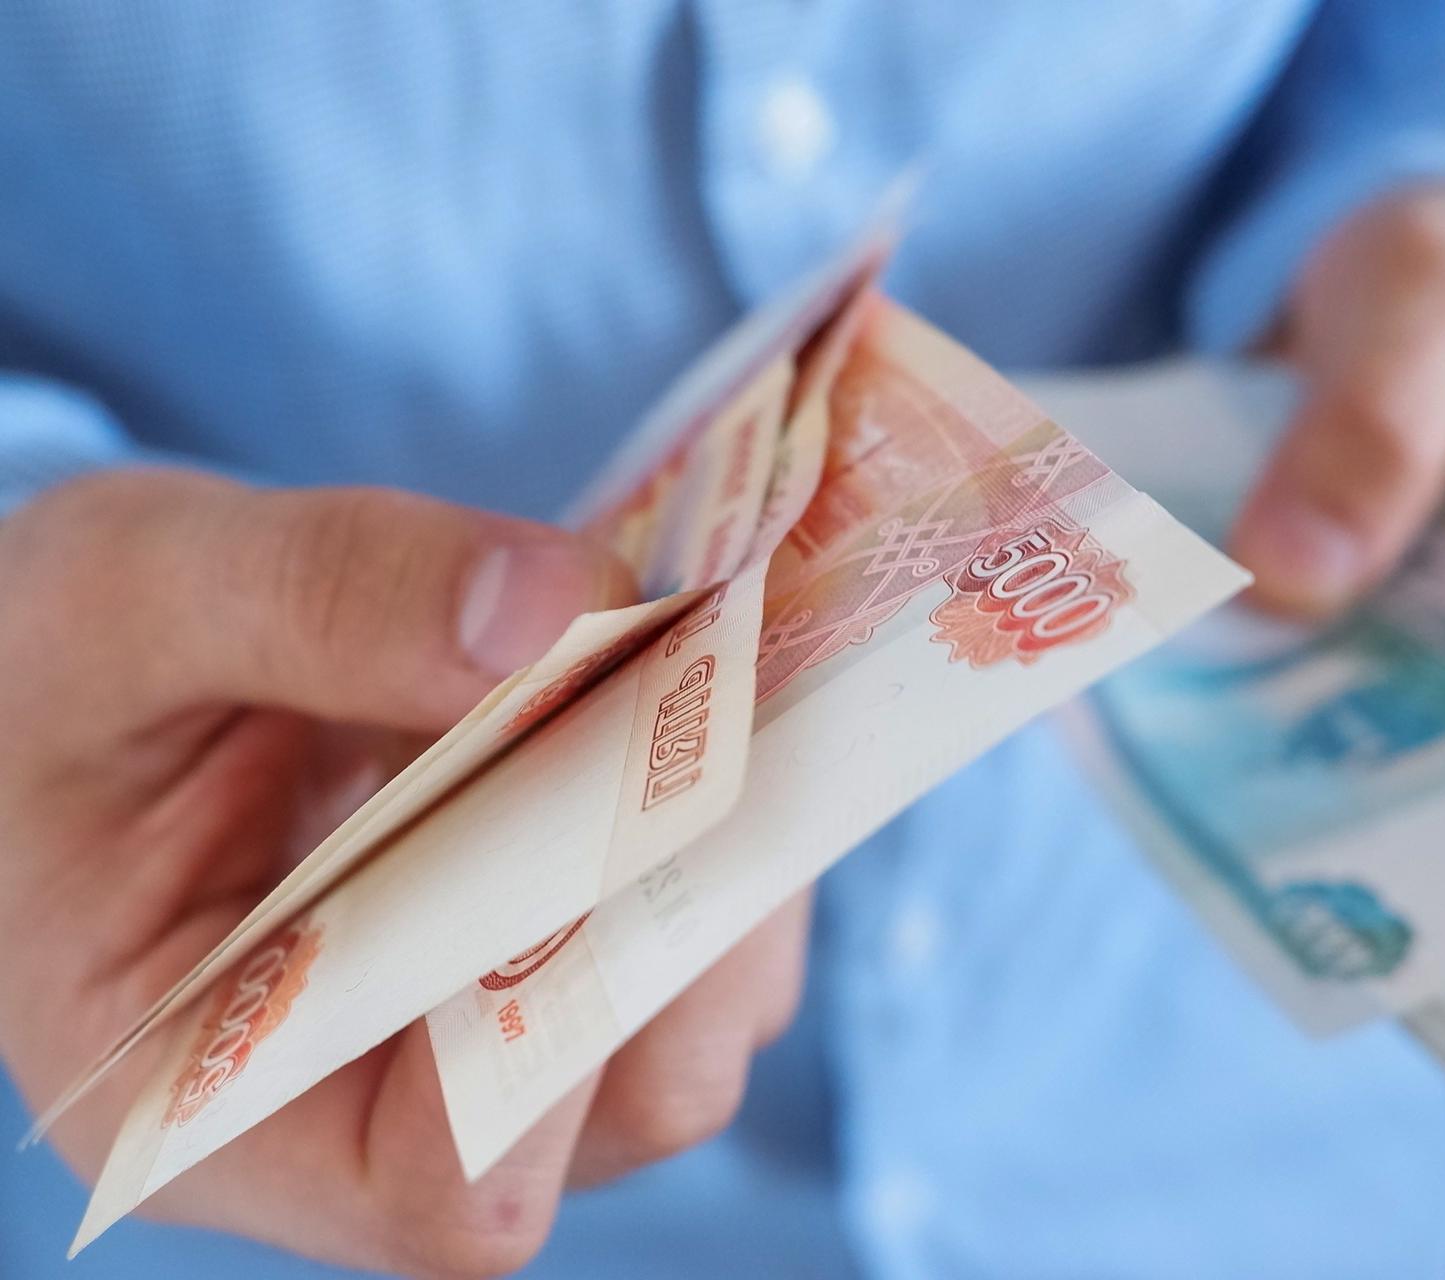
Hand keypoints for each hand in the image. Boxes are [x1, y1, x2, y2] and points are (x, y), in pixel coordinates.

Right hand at [0, 469, 808, 1277]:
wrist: (102, 647)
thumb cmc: (56, 665)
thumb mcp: (130, 595)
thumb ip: (320, 596)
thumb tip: (564, 617)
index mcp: (219, 1092)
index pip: (446, 1184)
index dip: (560, 1048)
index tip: (601, 837)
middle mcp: (384, 1090)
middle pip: (620, 1100)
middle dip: (686, 918)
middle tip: (710, 721)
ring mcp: (492, 1008)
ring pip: (693, 1005)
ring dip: (729, 847)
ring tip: (708, 678)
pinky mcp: (560, 920)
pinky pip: (699, 902)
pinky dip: (719, 798)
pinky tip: (686, 673)